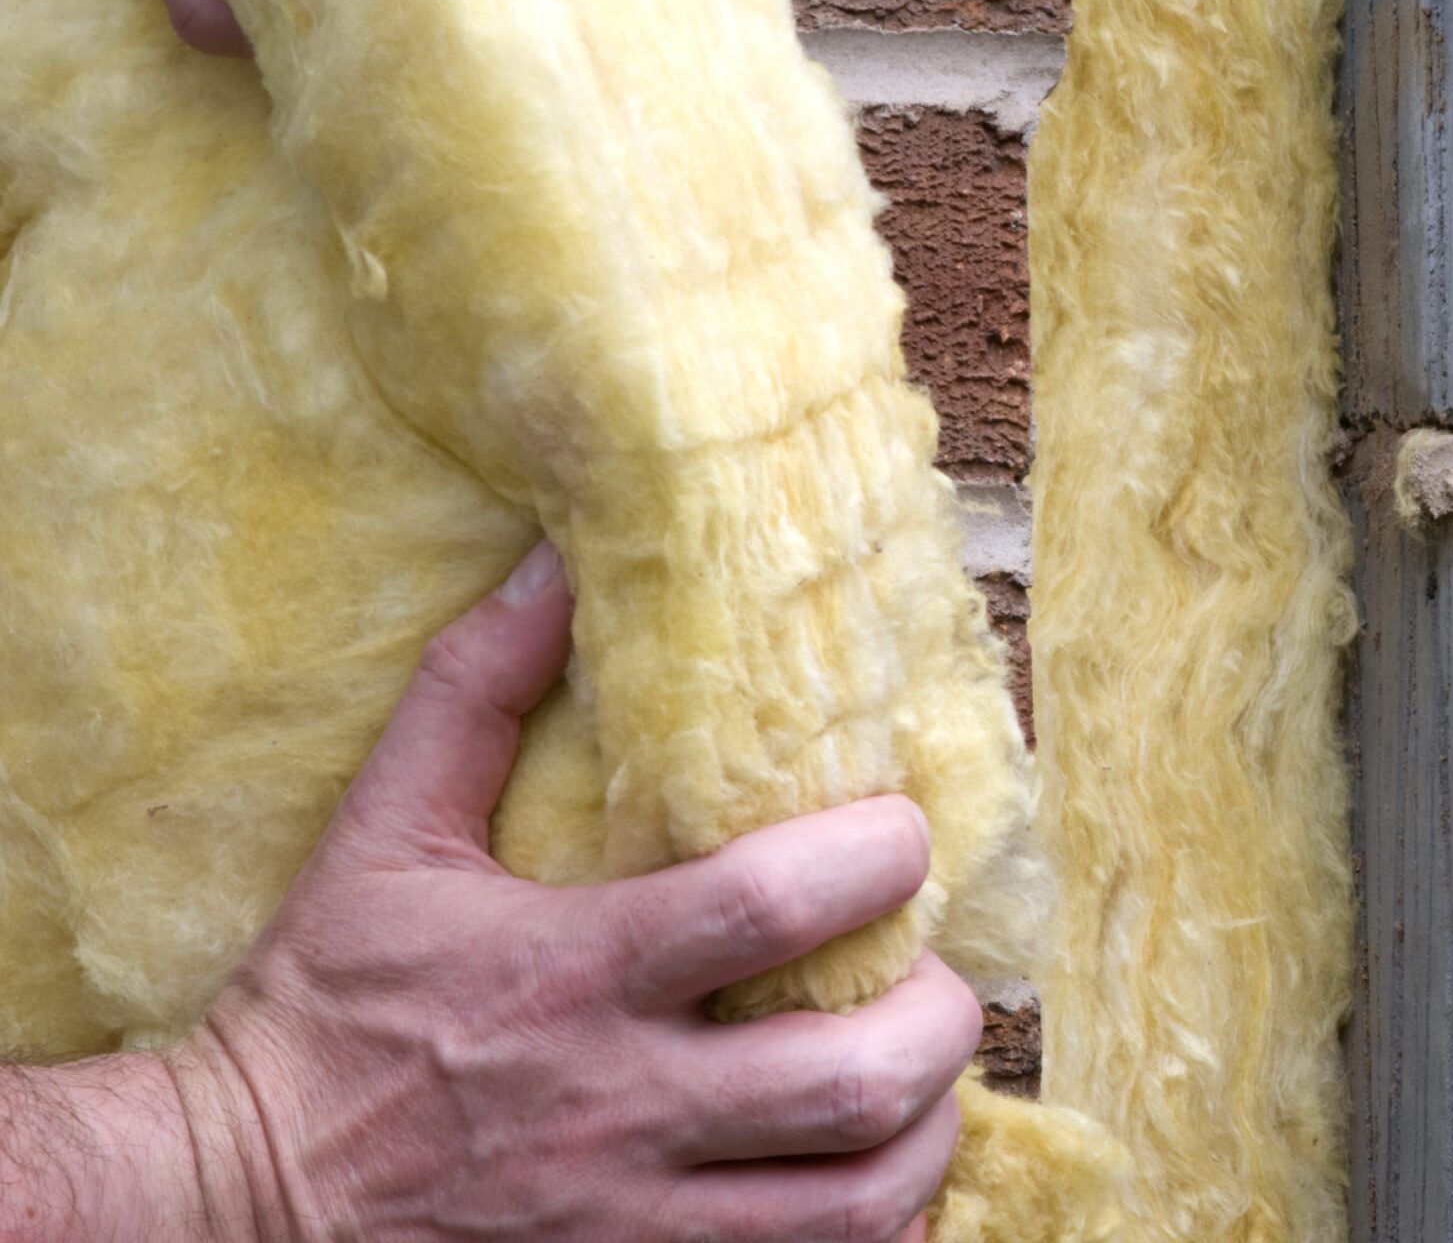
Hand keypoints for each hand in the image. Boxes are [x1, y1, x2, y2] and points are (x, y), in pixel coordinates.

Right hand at [104, 543, 969, 1240]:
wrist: (229, 1201)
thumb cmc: (325, 1006)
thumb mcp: (383, 835)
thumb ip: (477, 692)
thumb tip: (556, 562)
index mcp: (570, 972)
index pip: (770, 905)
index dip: (879, 858)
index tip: (903, 834)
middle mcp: (618, 1106)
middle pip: (852, 1081)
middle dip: (937, 1022)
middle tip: (934, 978)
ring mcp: (631, 1223)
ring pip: (853, 1204)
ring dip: (925, 1136)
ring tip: (922, 1082)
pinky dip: (875, 1235)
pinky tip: (870, 1184)